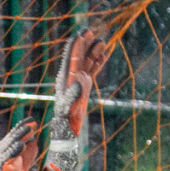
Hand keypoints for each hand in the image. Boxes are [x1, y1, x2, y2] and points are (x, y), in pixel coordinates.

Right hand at [0, 118, 38, 170]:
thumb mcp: (22, 166)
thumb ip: (28, 154)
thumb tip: (34, 142)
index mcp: (5, 150)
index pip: (14, 136)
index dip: (22, 127)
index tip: (33, 120)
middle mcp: (0, 152)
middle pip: (11, 138)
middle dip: (22, 129)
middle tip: (33, 122)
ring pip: (8, 145)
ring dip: (18, 136)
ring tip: (29, 129)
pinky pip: (5, 157)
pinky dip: (13, 150)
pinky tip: (21, 145)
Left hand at [45, 28, 109, 170]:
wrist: (67, 139)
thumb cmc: (66, 128)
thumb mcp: (69, 110)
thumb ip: (74, 94)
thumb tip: (81, 78)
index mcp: (65, 82)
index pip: (71, 60)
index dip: (77, 46)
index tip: (83, 33)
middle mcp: (70, 81)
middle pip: (78, 58)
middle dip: (85, 45)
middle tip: (92, 31)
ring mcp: (77, 85)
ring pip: (86, 63)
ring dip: (93, 52)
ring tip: (103, 40)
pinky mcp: (83, 90)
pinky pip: (92, 72)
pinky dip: (98, 63)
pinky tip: (104, 55)